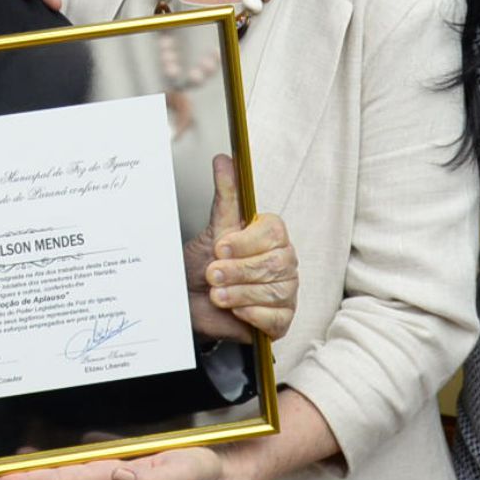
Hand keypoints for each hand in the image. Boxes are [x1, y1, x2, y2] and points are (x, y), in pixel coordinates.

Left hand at [0, 392, 339, 479]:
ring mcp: (120, 467)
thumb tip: (118, 474)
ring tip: (3, 460)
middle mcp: (115, 476)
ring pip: (69, 466)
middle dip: (20, 476)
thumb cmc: (215, 471)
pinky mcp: (129, 454)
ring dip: (38, 465)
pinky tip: (49, 442)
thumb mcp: (194, 474)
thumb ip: (158, 478)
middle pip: (58, 475)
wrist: (239, 465)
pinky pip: (88, 452)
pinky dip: (65, 449)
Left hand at [191, 154, 295, 342]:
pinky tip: (236, 309)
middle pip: (275, 264)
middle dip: (238, 270)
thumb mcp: (213, 229)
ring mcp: (286, 291)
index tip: (220, 247)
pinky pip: (276, 317)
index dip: (246, 242)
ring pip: (274, 291)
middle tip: (212, 273)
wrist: (192, 302)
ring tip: (217, 293)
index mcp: (272, 237)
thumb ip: (225, 195)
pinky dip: (252, 314)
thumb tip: (225, 160)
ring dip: (239, 292)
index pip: (274, 232)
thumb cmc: (204, 265)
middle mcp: (284, 262)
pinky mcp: (281, 319)